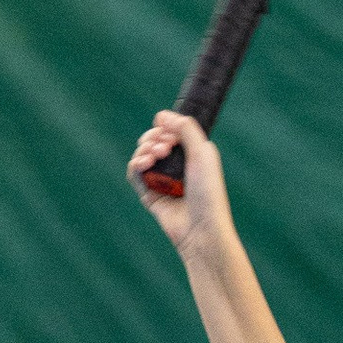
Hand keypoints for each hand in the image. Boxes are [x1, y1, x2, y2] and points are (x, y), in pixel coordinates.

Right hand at [126, 109, 231, 249]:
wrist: (201, 227)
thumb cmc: (208, 192)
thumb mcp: (203, 152)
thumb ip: (185, 128)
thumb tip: (161, 115)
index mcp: (192, 154)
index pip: (170, 132)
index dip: (166, 128)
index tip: (169, 134)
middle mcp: (176, 166)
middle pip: (153, 141)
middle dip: (153, 138)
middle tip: (163, 148)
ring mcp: (162, 180)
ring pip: (142, 155)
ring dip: (144, 150)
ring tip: (153, 157)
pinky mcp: (150, 194)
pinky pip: (135, 174)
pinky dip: (135, 165)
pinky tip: (143, 164)